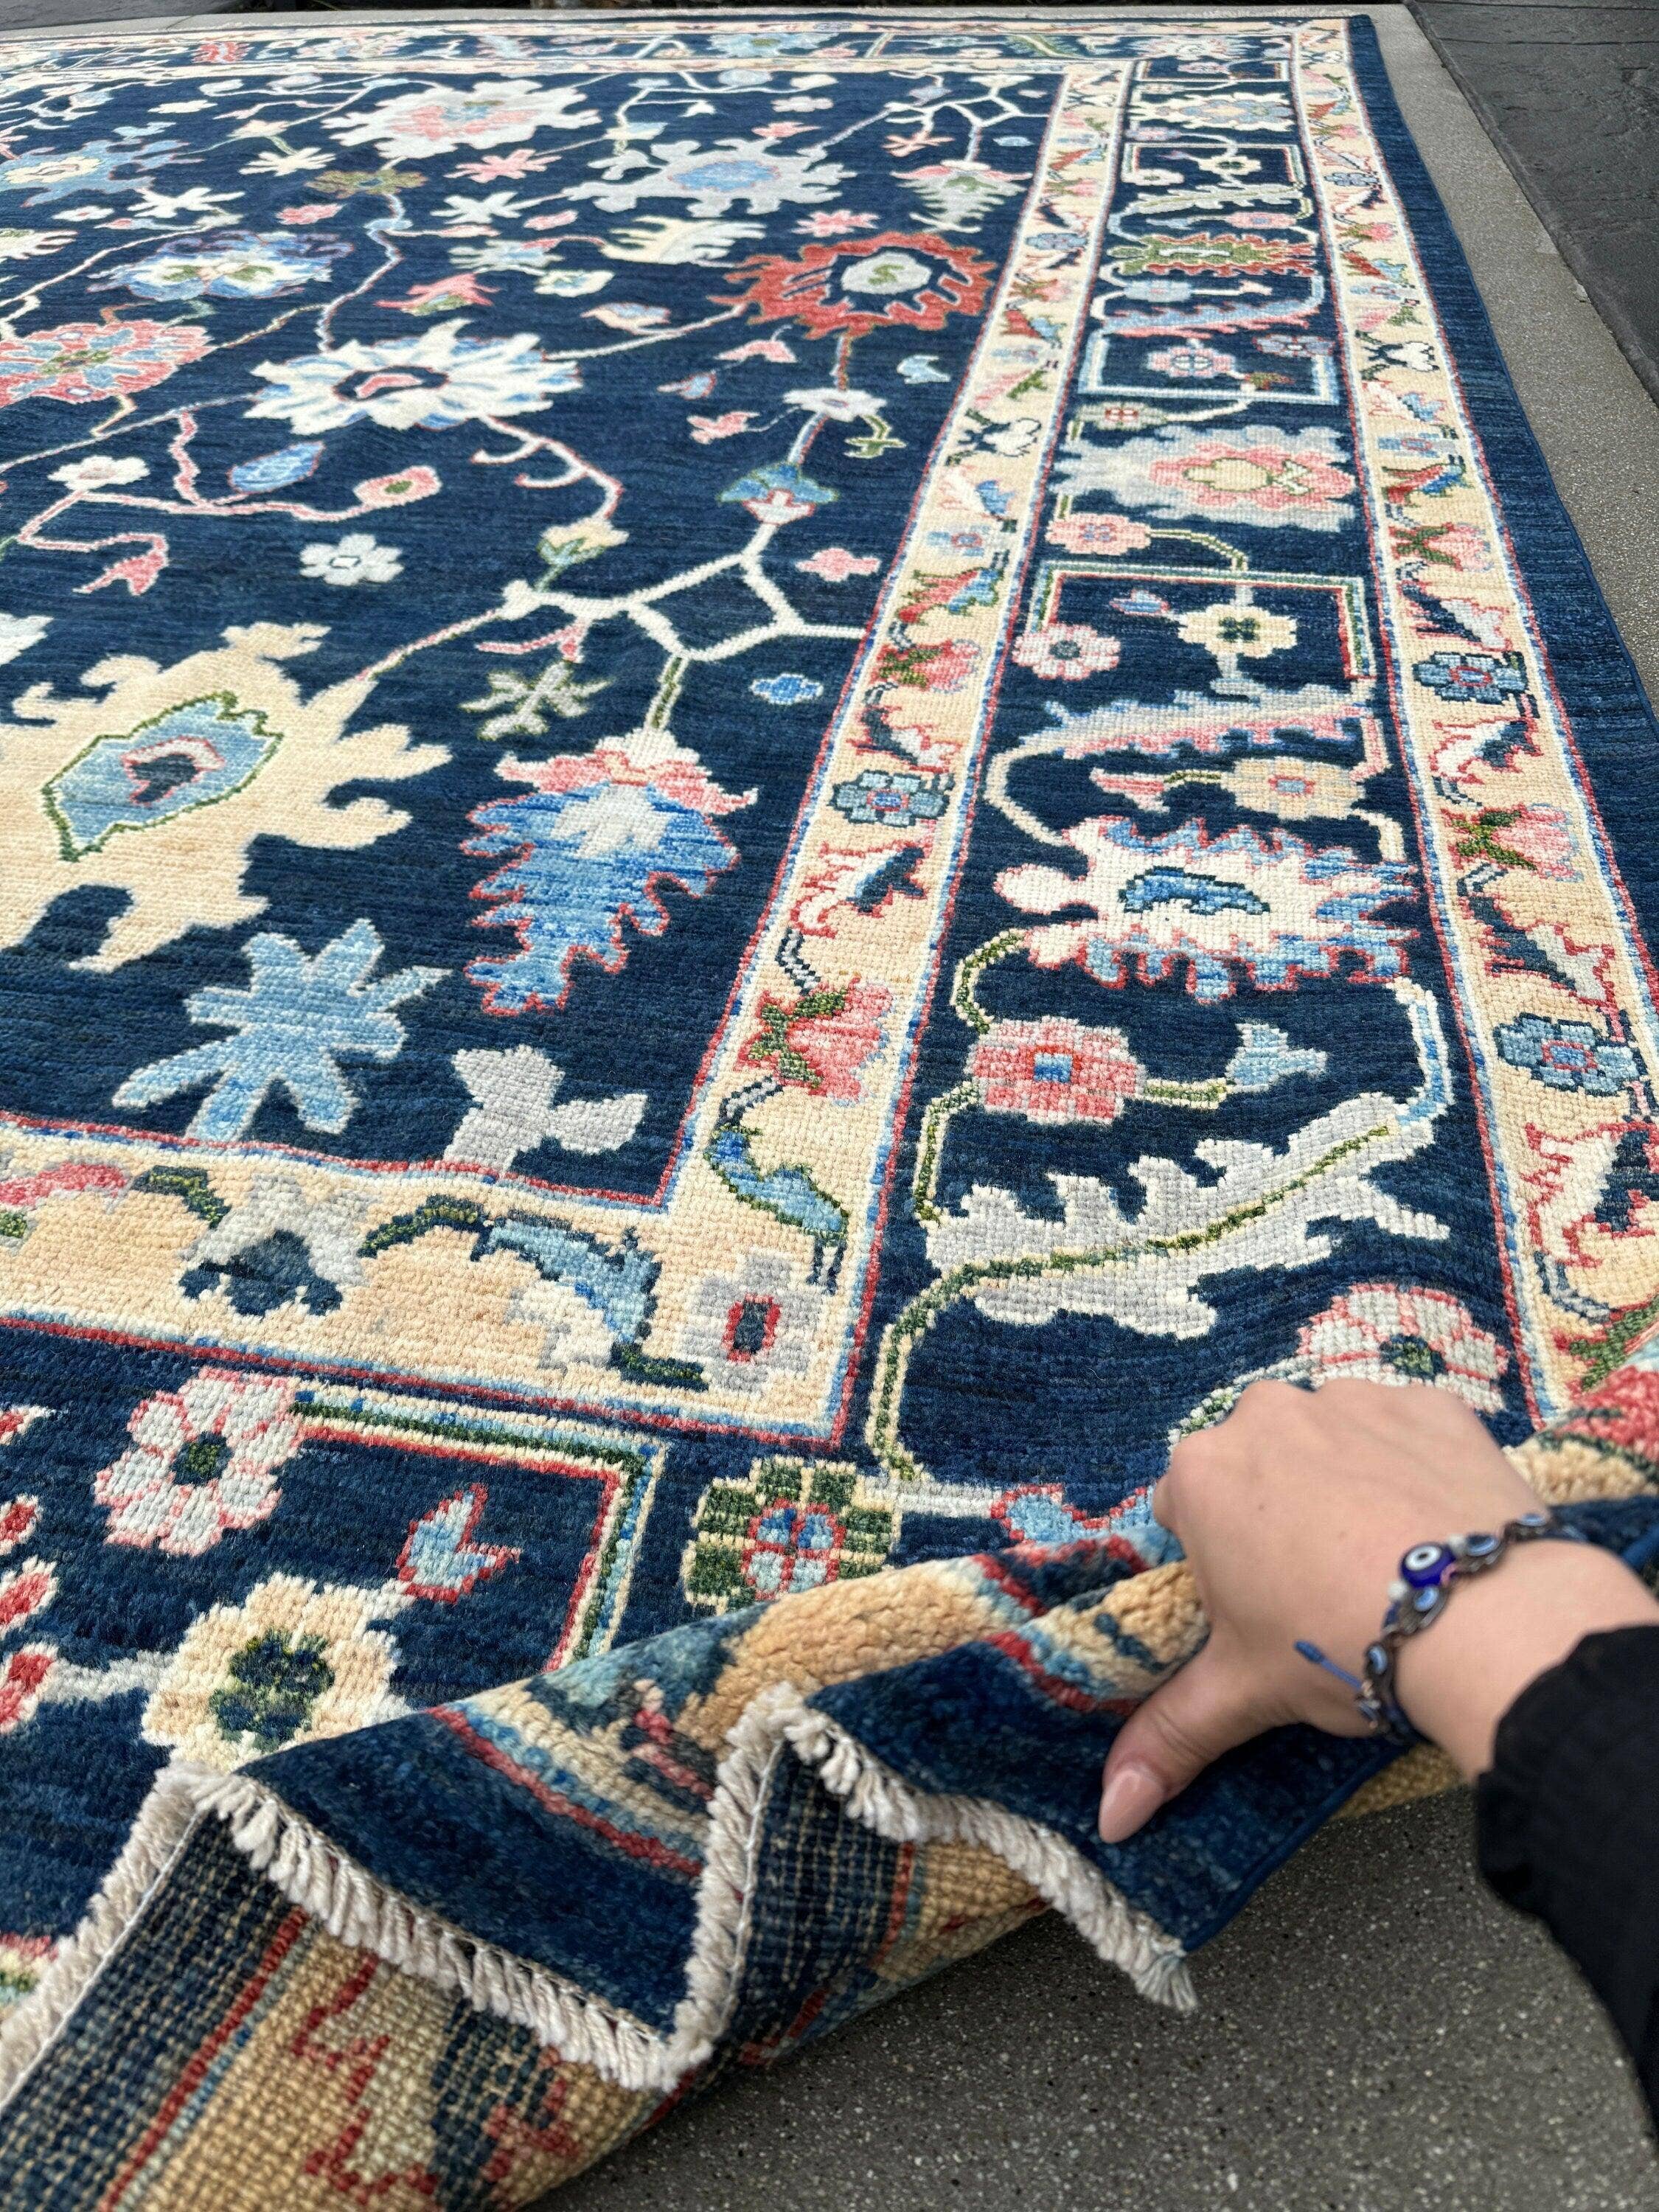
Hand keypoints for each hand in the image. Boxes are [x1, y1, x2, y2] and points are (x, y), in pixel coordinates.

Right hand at [1096, 1378, 1658, 1842]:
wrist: (1484, 1616)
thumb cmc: (1340, 1645)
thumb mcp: (1246, 1694)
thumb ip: (1170, 1739)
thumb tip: (1111, 1816)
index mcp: (1201, 1474)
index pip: (1185, 1511)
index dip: (1222, 1562)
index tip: (1262, 1603)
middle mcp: (1265, 1414)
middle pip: (1256, 1465)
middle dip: (1277, 1515)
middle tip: (1323, 1587)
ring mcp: (1350, 1399)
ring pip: (1330, 1441)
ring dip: (1345, 1484)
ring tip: (1388, 1560)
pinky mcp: (1426, 1402)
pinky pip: (1404, 1430)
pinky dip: (1413, 1468)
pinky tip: (1435, 1524)